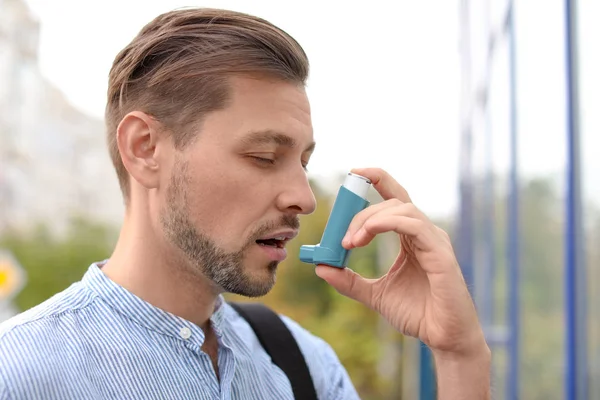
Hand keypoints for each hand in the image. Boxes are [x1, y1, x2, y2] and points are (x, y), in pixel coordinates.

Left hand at [315, 167, 487, 358]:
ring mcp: (435, 240)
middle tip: (340, 237)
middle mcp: (425, 233)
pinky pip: (413, 224)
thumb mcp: (374, 295)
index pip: (395, 198)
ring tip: (350, 241)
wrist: (443, 338)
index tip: (354, 172)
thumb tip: (320, 267)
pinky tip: (366, 234)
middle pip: (393, 202)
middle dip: (361, 211)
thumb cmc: (417, 314)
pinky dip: (387, 223)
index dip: (378, 179)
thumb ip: (349, 281)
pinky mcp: (441, 253)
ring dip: (370, 218)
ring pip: (402, 208)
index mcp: (412, 237)